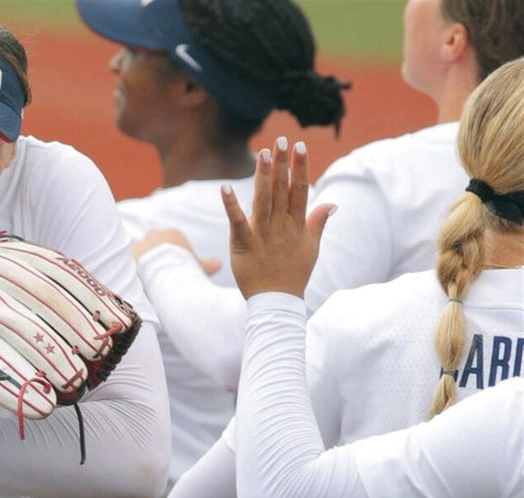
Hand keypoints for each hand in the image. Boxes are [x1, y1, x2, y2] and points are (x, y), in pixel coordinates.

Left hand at [131, 227, 222, 274]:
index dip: (173, 254)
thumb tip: (219, 264)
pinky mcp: (128, 254)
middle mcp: (155, 234)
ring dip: (142, 261)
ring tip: (146, 277)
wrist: (165, 275)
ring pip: (140, 250)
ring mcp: (141, 242)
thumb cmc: (186, 270)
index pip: (172, 240)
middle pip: (154, 242)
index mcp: (173, 234)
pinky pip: (128, 260)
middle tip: (158, 272)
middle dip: (155, 255)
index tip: (174, 267)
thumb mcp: (202, 268)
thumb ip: (210, 264)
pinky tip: (135, 279)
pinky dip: (132, 268)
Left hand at [224, 139, 334, 298]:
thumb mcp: (311, 248)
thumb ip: (318, 223)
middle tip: (280, 139)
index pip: (300, 190)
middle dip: (282, 164)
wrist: (277, 302)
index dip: (300, 167)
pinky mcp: (243, 244)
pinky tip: (224, 188)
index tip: (299, 146)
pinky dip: (230, 206)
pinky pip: (236, 222)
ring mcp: (262, 234)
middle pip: (283, 190)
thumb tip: (331, 203)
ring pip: (263, 200)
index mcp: (297, 225)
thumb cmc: (294, 274)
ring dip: (264, 176)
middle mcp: (281, 226)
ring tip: (263, 153)